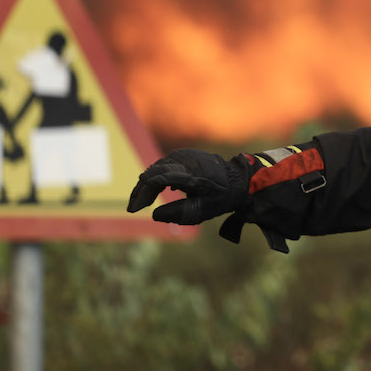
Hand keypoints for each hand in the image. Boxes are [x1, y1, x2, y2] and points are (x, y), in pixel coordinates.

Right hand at [127, 149, 248, 224]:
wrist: (237, 179)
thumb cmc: (221, 197)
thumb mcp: (203, 210)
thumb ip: (179, 213)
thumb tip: (155, 215)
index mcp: (192, 174)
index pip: (163, 178)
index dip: (146, 192)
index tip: (135, 208)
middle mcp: (186, 161)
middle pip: (155, 173)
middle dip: (141, 191)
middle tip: (132, 208)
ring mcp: (183, 155)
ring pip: (156, 169)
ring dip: (146, 185)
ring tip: (139, 203)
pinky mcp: (182, 155)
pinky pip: (162, 166)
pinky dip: (154, 179)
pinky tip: (151, 193)